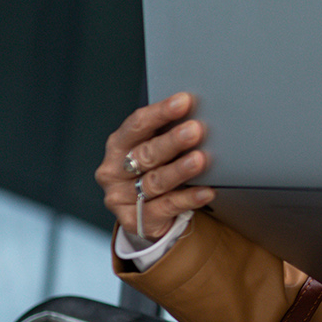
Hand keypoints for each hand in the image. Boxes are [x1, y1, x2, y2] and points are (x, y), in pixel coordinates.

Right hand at [97, 92, 215, 240]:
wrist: (145, 211)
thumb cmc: (153, 169)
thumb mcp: (154, 148)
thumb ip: (167, 132)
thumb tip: (197, 112)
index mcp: (118, 145)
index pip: (137, 125)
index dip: (160, 113)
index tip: (184, 101)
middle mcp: (114, 171)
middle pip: (146, 154)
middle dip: (172, 141)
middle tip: (195, 130)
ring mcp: (122, 198)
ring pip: (156, 182)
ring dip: (180, 170)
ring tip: (201, 160)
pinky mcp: (136, 220)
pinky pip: (167, 207)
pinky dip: (189, 198)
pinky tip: (206, 191)